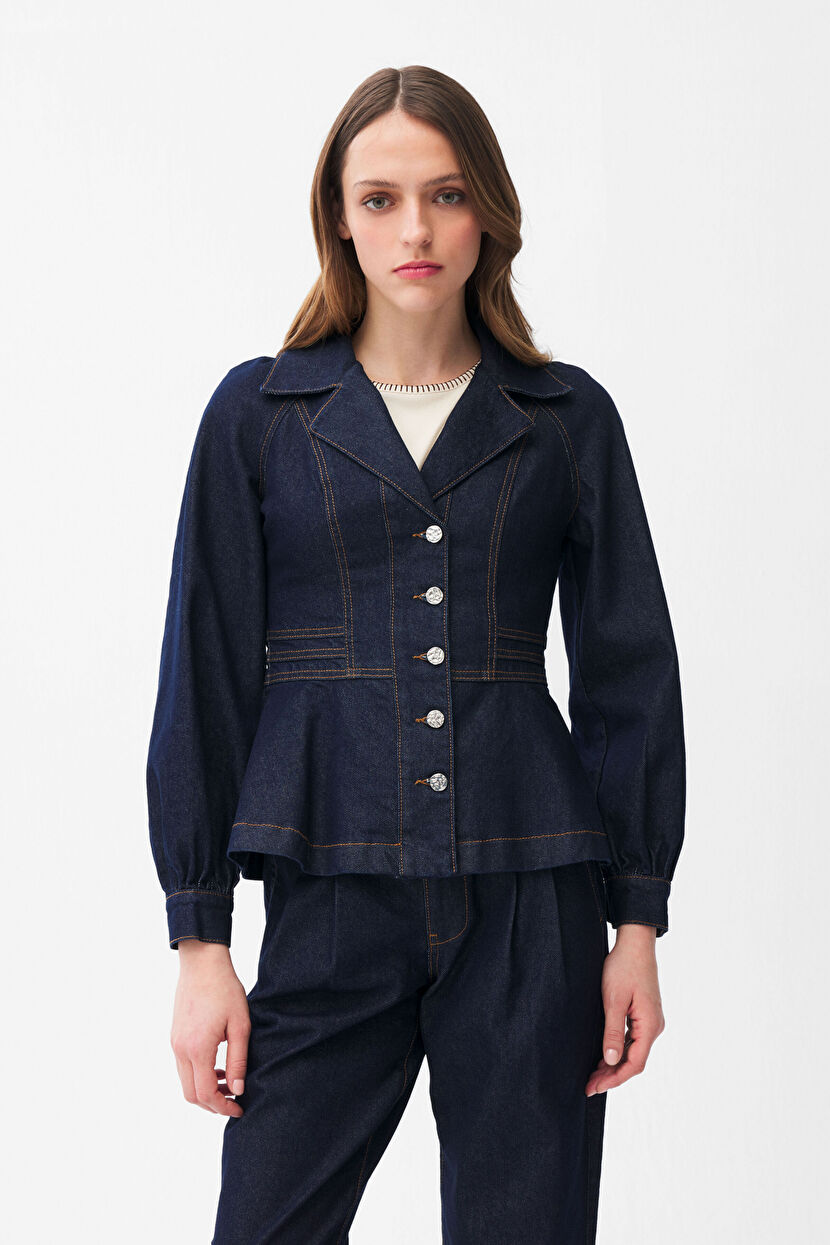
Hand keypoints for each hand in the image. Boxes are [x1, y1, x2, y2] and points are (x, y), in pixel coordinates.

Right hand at [171, 941, 250, 1116]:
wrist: (202, 964)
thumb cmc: (225, 990)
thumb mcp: (240, 1025)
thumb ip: (238, 1061)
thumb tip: (238, 1090)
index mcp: (197, 1049)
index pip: (205, 1094)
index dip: (222, 1107)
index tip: (240, 1108)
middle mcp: (181, 1049)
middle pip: (191, 1094)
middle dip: (213, 1104)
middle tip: (235, 1101)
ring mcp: (175, 1043)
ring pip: (185, 1082)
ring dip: (205, 1090)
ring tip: (228, 1083)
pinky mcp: (175, 1037)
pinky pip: (183, 1067)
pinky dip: (198, 1075)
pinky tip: (216, 1067)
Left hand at [585, 923, 664, 1095]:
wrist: (635, 943)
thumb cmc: (623, 967)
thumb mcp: (613, 1000)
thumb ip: (613, 1032)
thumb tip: (612, 1061)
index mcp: (650, 1025)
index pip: (634, 1064)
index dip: (614, 1079)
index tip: (595, 1087)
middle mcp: (654, 1026)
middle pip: (634, 1061)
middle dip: (612, 1075)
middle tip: (589, 1085)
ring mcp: (650, 1020)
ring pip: (633, 1051)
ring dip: (614, 1064)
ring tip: (593, 1075)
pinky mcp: (644, 1014)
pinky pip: (633, 1040)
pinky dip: (618, 1050)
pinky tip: (604, 1055)